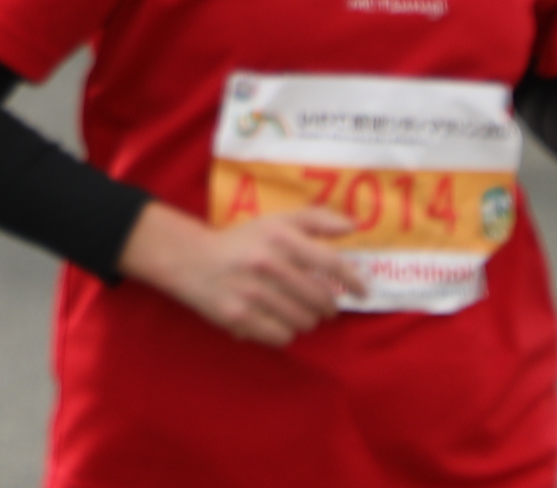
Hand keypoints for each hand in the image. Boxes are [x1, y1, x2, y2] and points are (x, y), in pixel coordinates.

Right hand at [118, 201, 357, 346]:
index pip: (331, 264)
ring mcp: (253, 294)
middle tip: (324, 305)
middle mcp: (268, 264)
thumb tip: (354, 226)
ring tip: (296, 310)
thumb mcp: (276, 221)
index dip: (354, 281)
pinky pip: (282, 337)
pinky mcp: (240, 318)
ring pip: (304, 321)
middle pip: (320, 300)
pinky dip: (285, 332)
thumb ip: (316, 220)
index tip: (363, 292)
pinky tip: (276, 320)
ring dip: (307, 320)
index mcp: (281, 238)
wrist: (193, 261)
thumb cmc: (243, 241)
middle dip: (327, 306)